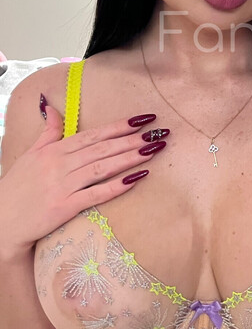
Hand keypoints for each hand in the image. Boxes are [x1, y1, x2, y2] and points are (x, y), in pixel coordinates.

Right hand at [0, 106, 163, 255]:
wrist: (1, 221)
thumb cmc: (16, 187)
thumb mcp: (30, 154)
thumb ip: (48, 132)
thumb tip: (52, 107)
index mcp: (55, 150)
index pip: (94, 134)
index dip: (120, 126)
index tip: (143, 119)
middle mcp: (61, 164)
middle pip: (103, 148)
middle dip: (133, 139)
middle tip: (159, 132)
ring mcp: (63, 185)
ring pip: (103, 167)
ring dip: (131, 158)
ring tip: (153, 150)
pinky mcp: (65, 206)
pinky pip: (95, 194)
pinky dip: (116, 186)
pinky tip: (136, 179)